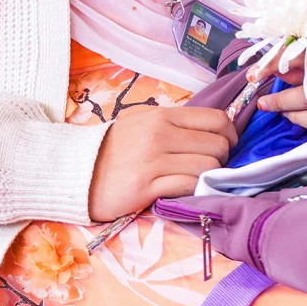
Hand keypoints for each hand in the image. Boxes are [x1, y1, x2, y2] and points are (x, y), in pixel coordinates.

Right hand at [88, 105, 238, 221]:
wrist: (75, 172)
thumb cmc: (112, 148)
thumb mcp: (141, 122)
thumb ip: (172, 122)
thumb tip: (209, 128)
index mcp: (162, 116)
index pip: (216, 119)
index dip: (230, 134)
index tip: (228, 145)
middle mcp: (160, 134)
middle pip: (217, 145)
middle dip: (222, 158)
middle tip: (212, 166)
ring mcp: (153, 161)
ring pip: (207, 167)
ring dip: (209, 176)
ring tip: (198, 179)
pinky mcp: (145, 187)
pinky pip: (187, 186)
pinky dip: (194, 189)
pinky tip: (186, 190)